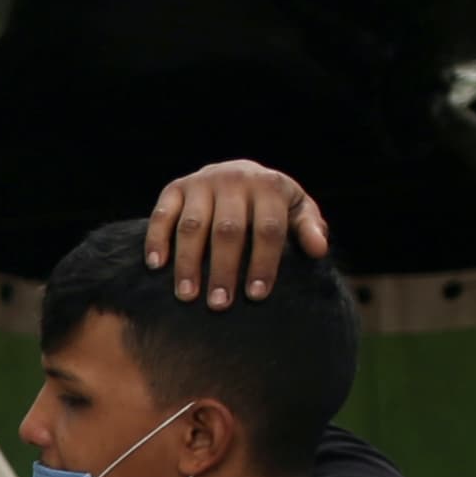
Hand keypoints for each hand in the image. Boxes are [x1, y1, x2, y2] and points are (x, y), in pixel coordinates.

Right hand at [149, 161, 329, 308]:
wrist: (237, 173)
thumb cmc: (270, 203)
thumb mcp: (296, 208)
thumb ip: (308, 227)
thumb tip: (318, 250)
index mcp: (269, 186)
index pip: (268, 228)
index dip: (263, 262)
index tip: (257, 295)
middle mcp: (235, 179)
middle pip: (228, 230)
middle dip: (224, 269)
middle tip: (220, 304)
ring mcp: (202, 182)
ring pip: (193, 226)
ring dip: (188, 262)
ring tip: (187, 295)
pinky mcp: (175, 187)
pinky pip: (162, 215)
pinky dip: (157, 240)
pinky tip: (157, 265)